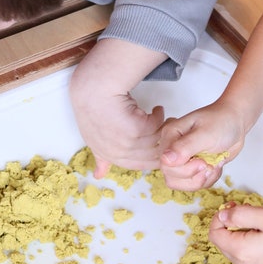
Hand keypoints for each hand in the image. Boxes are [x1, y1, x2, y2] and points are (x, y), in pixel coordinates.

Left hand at [69, 37, 167, 175]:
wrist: (93, 88)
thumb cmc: (94, 108)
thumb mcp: (94, 138)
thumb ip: (102, 158)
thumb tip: (99, 175)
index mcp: (109, 156)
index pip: (140, 166)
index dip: (155, 156)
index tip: (164, 147)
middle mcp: (117, 153)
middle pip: (153, 156)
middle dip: (164, 142)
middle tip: (169, 130)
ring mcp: (126, 143)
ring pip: (157, 141)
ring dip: (164, 127)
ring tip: (162, 117)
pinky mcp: (135, 129)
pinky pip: (157, 126)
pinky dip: (159, 115)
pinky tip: (156, 109)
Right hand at [159, 101, 247, 190]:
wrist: (235, 122)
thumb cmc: (221, 122)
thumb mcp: (205, 133)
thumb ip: (184, 147)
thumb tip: (165, 160)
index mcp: (170, 136)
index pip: (166, 165)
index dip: (185, 169)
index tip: (203, 162)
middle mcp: (172, 149)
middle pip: (171, 177)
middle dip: (194, 176)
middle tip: (208, 164)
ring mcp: (181, 160)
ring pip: (182, 184)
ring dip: (202, 180)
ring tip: (213, 166)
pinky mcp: (191, 168)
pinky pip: (194, 184)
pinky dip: (208, 179)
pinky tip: (215, 166)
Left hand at [209, 202, 262, 263]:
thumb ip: (239, 214)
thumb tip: (223, 216)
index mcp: (241, 252)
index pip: (214, 234)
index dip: (219, 217)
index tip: (233, 207)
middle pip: (222, 242)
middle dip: (228, 224)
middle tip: (245, 210)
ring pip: (232, 247)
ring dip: (238, 232)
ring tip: (258, 222)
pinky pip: (244, 254)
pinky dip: (247, 241)